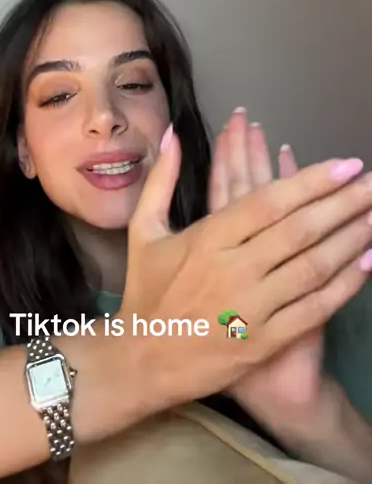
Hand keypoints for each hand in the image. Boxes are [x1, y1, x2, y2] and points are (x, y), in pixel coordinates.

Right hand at [120, 124, 371, 415]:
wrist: (143, 362)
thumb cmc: (147, 291)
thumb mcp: (143, 230)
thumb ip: (161, 179)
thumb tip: (174, 132)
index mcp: (207, 238)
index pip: (267, 201)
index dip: (310, 181)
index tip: (345, 165)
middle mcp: (233, 269)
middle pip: (299, 230)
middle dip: (343, 203)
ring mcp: (251, 308)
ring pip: (312, 267)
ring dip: (351, 239)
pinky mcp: (264, 342)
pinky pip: (313, 309)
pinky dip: (344, 285)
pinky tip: (367, 263)